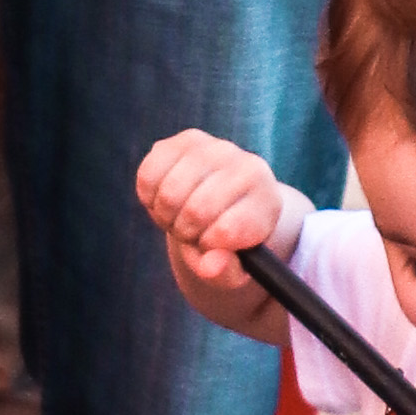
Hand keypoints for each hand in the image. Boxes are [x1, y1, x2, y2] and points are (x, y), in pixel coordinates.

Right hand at [136, 132, 302, 325]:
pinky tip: (167, 200)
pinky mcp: (184, 140)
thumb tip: (211, 265)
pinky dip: (150, 199)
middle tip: (192, 232)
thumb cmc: (227, 245)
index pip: (225, 229)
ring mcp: (216, 148)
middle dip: (185, 233)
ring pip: (169, 193)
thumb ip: (225, 274)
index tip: (211, 244)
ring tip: (180, 217)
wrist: (220, 208)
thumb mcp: (232, 270)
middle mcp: (246, 165)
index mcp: (265, 201)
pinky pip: (149, 176)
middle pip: (195, 211)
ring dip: (166, 216)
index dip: (207, 246)